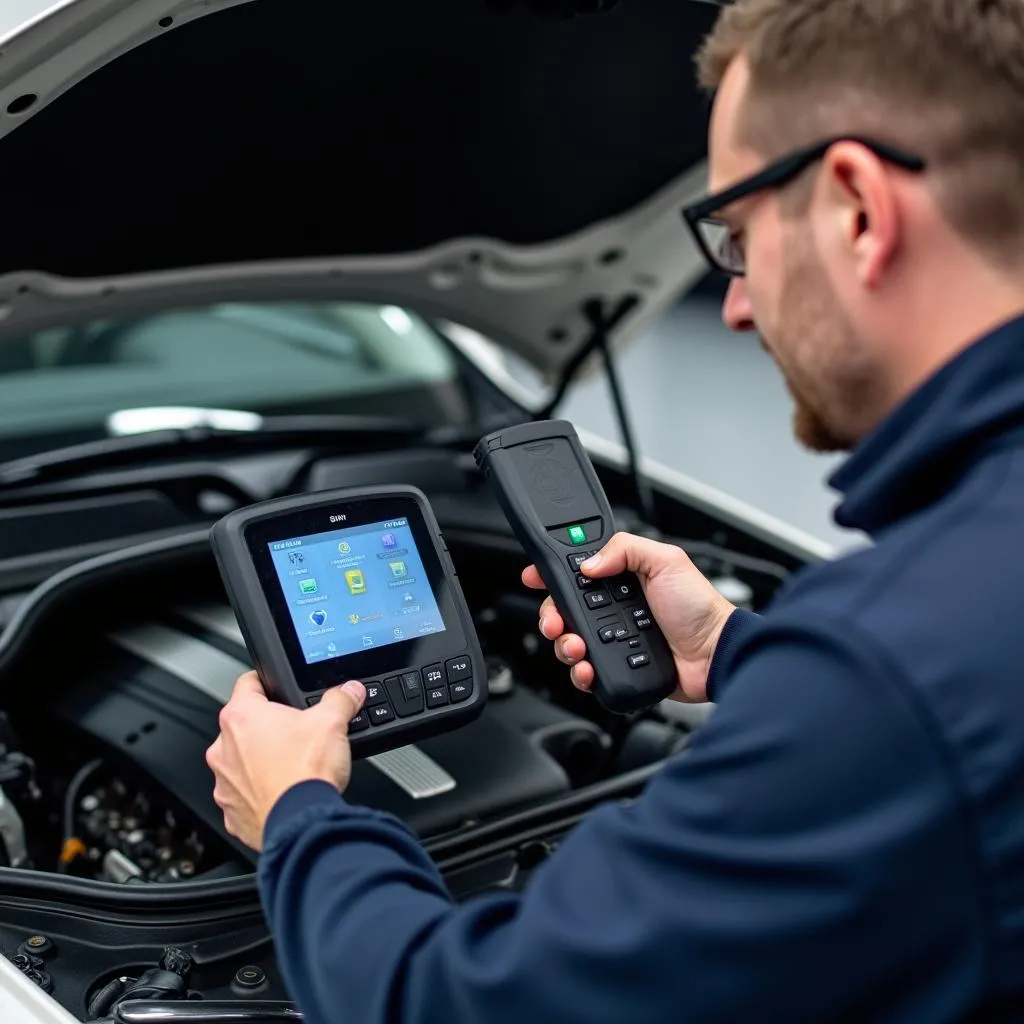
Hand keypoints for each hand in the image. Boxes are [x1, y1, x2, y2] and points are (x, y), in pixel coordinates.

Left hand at [206, 672, 365, 850]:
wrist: (302, 824)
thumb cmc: (306, 773)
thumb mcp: (333, 722)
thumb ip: (340, 699)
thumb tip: (349, 691)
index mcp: (241, 717)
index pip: (247, 683)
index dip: (265, 681)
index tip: (275, 686)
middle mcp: (223, 748)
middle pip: (245, 725)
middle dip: (269, 727)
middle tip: (296, 733)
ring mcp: (224, 782)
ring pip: (241, 761)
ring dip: (261, 761)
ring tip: (292, 766)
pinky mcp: (231, 811)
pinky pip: (244, 794)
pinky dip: (261, 792)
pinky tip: (284, 792)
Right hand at [522, 532, 735, 703]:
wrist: (714, 654)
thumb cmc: (699, 607)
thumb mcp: (666, 561)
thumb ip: (626, 549)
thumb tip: (589, 563)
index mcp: (621, 579)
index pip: (576, 573)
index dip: (551, 575)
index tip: (534, 577)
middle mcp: (613, 609)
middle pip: (564, 610)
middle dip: (551, 616)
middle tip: (555, 623)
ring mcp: (614, 639)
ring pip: (570, 642)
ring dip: (565, 646)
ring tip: (577, 648)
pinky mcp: (617, 668)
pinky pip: (586, 671)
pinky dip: (580, 672)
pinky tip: (587, 669)